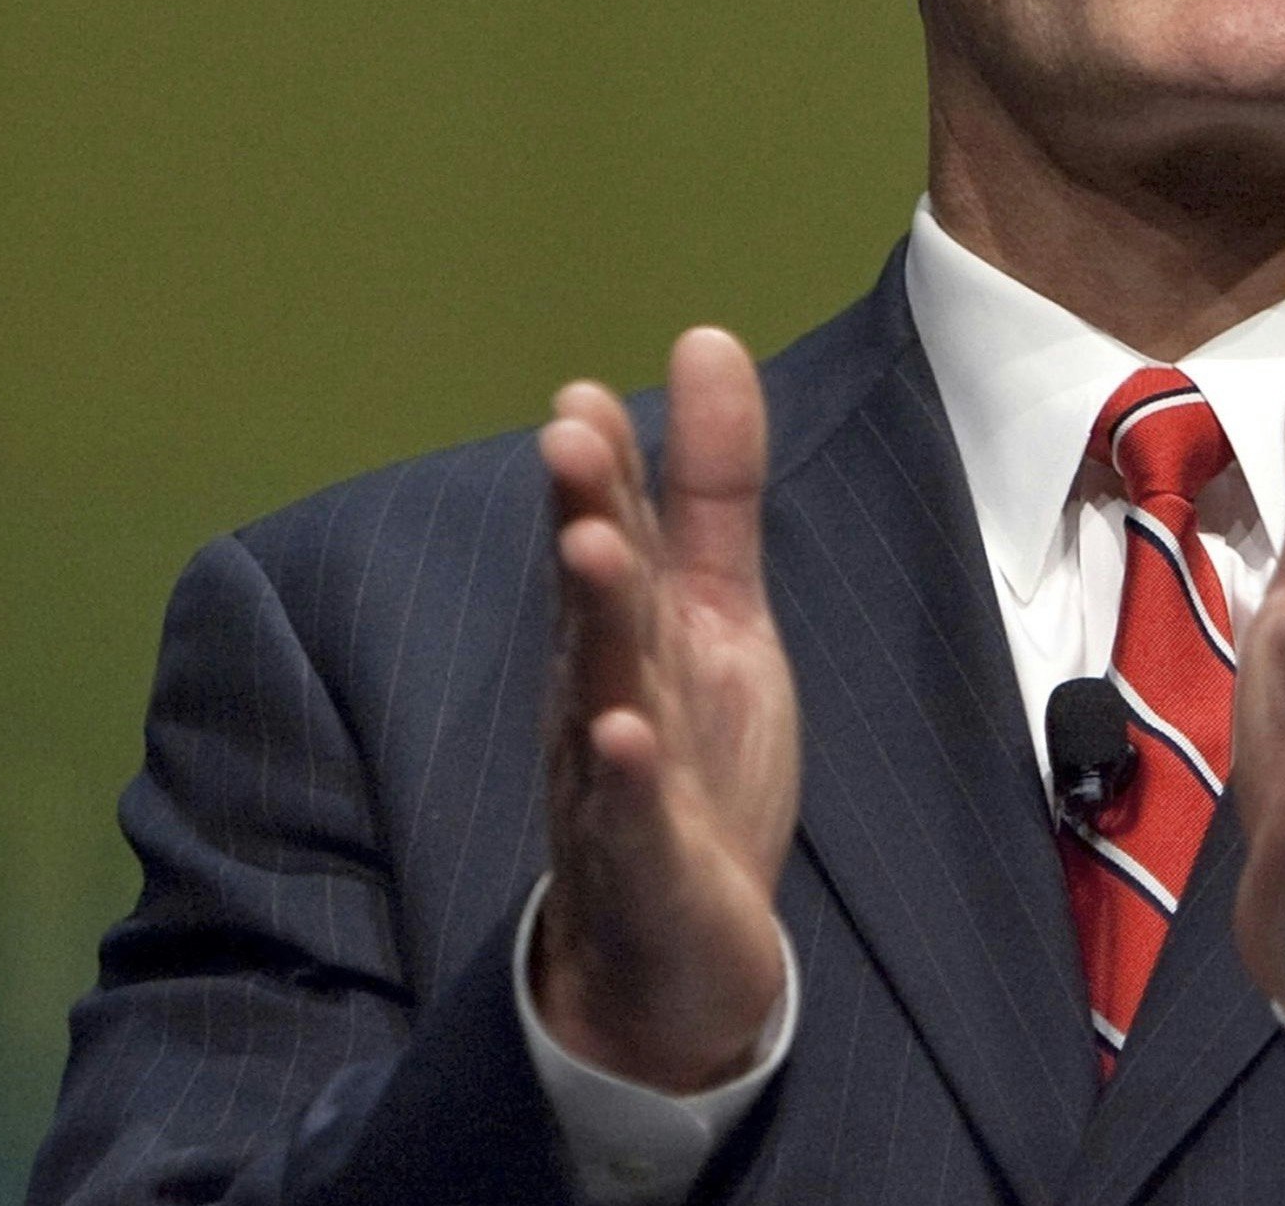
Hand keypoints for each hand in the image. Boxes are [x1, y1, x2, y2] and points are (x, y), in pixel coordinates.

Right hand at [529, 328, 800, 1091]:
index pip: (611, 532)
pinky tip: (626, 733)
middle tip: (567, 435)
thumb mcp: (717, 606)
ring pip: (604, 686)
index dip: (602, 470)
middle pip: (596, 593)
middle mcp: (604, 689)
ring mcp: (616, 777)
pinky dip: (628, 776)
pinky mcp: (647, 861)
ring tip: (594, 546)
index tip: (584, 396)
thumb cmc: (689, 758)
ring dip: (596, 617)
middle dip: (585, 514)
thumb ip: (711, 484)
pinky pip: (633, 815)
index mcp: (627, 626)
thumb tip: (706, 338)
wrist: (673, 946)